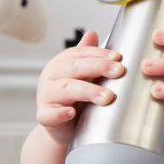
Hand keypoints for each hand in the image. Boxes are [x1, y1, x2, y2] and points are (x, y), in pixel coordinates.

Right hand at [36, 30, 124, 144]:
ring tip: (107, 97)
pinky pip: (48, 114)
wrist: (64, 130)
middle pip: (74, 68)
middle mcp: (51, 77)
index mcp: (61, 64)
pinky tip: (71, 112)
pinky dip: (59, 113)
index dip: (99, 54)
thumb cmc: (77, 101)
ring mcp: (45, 96)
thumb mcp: (84, 77)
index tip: (118, 58)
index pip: (80, 54)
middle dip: (98, 67)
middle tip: (119, 71)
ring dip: (87, 91)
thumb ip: (88, 57)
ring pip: (65, 89)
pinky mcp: (44, 116)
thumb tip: (92, 33)